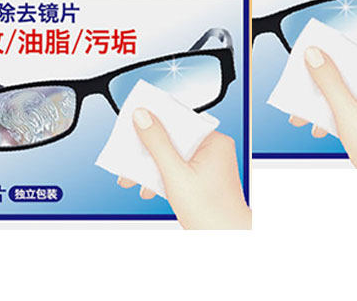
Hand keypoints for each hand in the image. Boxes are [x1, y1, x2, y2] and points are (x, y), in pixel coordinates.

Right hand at [116, 108, 250, 228]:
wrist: (227, 241)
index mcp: (213, 141)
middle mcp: (213, 149)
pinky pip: (177, 167)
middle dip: (148, 149)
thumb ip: (157, 143)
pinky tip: (148, 187)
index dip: (155, 119)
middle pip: (173, 137)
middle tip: (128, 153)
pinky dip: (162, 175)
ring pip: (173, 154)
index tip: (134, 120)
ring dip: (152, 165)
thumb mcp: (175, 174)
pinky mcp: (202, 178)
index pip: (179, 119)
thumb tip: (142, 116)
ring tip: (132, 177)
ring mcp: (208, 164)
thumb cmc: (211, 213)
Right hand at [290, 46, 356, 168]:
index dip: (325, 58)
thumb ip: (329, 82)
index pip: (350, 57)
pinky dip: (332, 113)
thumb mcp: (347, 114)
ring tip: (304, 115)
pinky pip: (348, 104)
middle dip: (319, 86)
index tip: (303, 60)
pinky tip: (319, 125)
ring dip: (323, 103)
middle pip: (344, 75)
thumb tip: (314, 55)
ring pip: (343, 91)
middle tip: (300, 91)